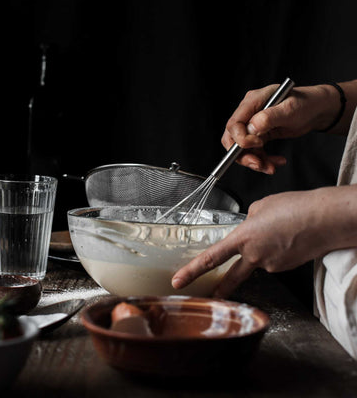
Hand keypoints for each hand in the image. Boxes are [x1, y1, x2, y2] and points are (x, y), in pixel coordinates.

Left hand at [171, 186, 356, 297]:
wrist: (324, 219)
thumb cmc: (293, 208)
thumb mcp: (260, 206)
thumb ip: (248, 220)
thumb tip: (248, 227)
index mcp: (243, 238)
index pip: (211, 257)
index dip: (192, 271)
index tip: (178, 281)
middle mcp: (255, 256)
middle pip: (232, 276)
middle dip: (220, 288)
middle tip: (211, 295)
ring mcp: (271, 265)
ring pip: (259, 258)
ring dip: (263, 246)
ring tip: (280, 228)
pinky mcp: (284, 268)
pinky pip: (273, 257)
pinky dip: (276, 248)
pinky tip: (287, 237)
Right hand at [221, 84, 332, 173]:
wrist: (317, 110)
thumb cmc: (307, 103)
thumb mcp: (290, 108)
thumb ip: (269, 117)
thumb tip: (251, 128)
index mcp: (252, 101)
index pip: (234, 123)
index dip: (241, 138)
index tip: (257, 145)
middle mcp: (249, 113)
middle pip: (232, 138)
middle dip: (243, 155)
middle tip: (258, 164)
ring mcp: (253, 124)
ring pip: (242, 149)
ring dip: (254, 161)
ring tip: (271, 167)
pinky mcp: (259, 135)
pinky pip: (253, 151)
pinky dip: (263, 160)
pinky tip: (276, 162)